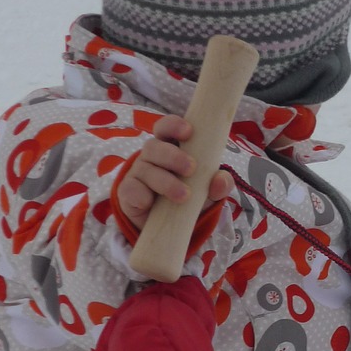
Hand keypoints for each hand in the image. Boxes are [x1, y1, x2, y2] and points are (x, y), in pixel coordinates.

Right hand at [117, 115, 234, 228]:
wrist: (169, 225)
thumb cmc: (189, 197)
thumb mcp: (207, 192)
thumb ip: (217, 185)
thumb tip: (222, 181)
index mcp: (170, 147)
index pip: (166, 127)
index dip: (174, 125)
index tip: (189, 131)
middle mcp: (152, 156)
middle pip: (154, 146)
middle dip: (173, 156)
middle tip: (191, 169)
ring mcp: (138, 173)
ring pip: (145, 169)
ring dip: (165, 181)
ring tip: (184, 196)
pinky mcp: (129, 192)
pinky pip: (131, 189)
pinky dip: (141, 195)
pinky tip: (151, 203)